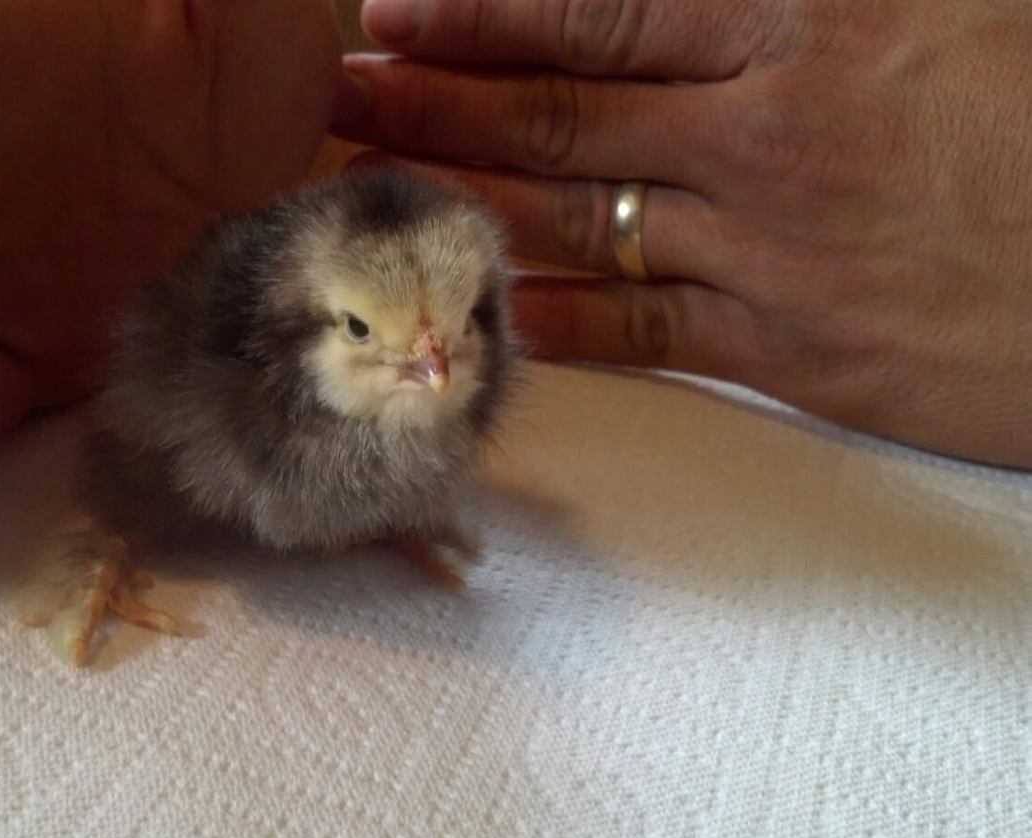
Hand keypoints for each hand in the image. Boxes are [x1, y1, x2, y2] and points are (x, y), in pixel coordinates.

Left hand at [332, 0, 1031, 467]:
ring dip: (459, 202)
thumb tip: (678, 0)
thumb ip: (787, 0)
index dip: (480, 10)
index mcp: (810, 27)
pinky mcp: (795, 355)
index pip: (597, 13)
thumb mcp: (944, 4)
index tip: (392, 9)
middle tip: (340, 95)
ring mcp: (771, 255)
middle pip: (558, 117)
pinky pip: (640, 333)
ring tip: (370, 186)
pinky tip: (478, 302)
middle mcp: (766, 140)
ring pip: (575, 225)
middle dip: (433, 102)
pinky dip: (552, 318)